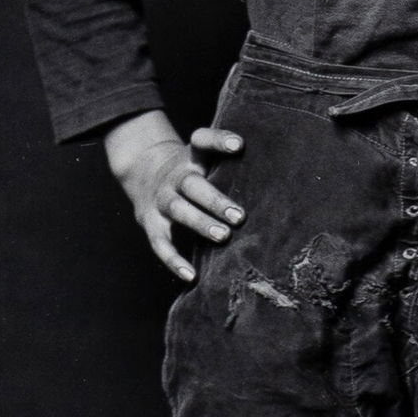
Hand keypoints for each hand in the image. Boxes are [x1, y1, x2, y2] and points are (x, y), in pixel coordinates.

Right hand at [104, 109, 244, 282]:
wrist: (142, 171)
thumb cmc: (191, 171)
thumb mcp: (204, 158)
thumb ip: (228, 164)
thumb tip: (275, 176)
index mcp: (190, 157)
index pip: (202, 141)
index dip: (218, 140)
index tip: (238, 145)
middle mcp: (174, 177)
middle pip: (191, 184)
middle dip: (215, 200)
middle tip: (239, 216)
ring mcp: (161, 199)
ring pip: (178, 210)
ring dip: (200, 223)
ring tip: (224, 236)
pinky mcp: (150, 223)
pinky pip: (161, 243)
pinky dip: (174, 260)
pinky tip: (191, 275)